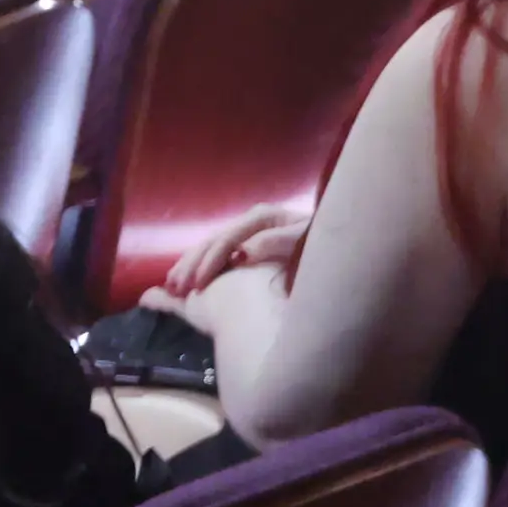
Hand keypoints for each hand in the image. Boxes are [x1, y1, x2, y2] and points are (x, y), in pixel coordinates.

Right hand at [161, 203, 309, 299]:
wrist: (336, 242)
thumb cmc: (323, 242)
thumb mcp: (305, 239)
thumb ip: (277, 242)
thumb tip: (243, 251)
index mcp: (262, 218)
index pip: (228, 240)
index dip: (211, 262)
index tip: (199, 285)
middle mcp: (250, 221)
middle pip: (213, 241)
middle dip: (193, 265)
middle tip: (176, 288)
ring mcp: (246, 231)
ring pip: (209, 245)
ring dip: (189, 265)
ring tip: (171, 286)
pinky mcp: (247, 242)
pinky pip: (216, 252)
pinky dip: (198, 264)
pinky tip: (185, 277)